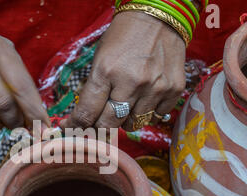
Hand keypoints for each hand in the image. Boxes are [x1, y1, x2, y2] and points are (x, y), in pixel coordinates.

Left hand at [60, 11, 185, 130]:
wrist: (159, 17)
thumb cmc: (123, 37)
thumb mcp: (100, 59)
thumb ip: (93, 90)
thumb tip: (85, 118)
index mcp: (106, 71)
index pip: (86, 113)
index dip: (76, 125)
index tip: (72, 128)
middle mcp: (131, 82)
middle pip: (109, 125)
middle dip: (100, 127)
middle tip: (99, 121)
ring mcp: (155, 87)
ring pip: (133, 125)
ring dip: (125, 121)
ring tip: (125, 106)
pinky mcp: (174, 90)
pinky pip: (156, 118)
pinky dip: (148, 114)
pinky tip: (144, 100)